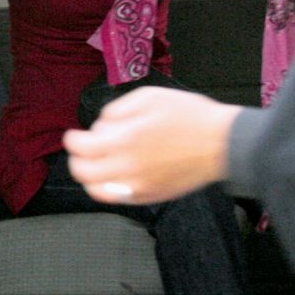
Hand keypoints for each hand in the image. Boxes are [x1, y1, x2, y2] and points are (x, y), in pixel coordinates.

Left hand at [63, 87, 241, 203]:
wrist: (221, 143)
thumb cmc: (189, 116)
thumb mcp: (150, 97)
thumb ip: (117, 110)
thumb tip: (103, 124)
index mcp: (124, 140)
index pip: (81, 147)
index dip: (72, 139)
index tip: (74, 135)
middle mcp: (127, 167)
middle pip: (83, 172)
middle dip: (77, 158)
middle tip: (82, 150)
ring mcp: (138, 185)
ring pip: (97, 190)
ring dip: (90, 177)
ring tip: (96, 164)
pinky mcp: (150, 196)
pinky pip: (117, 198)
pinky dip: (108, 188)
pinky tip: (115, 175)